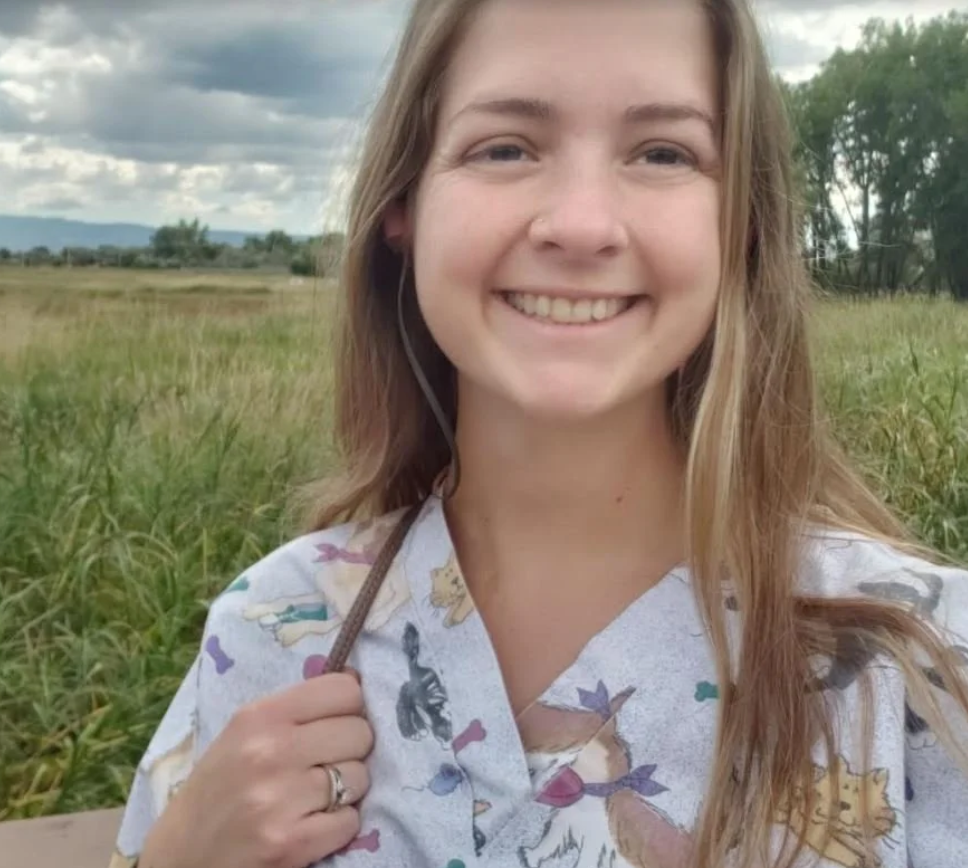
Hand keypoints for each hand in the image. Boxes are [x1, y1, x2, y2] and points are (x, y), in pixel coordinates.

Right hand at [138, 671, 372, 867]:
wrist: (180, 857)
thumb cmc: (218, 788)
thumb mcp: (243, 733)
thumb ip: (295, 709)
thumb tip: (356, 680)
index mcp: (259, 716)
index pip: (344, 690)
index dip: (350, 707)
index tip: (337, 721)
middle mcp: (270, 751)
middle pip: (360, 732)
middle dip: (350, 749)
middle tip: (324, 764)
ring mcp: (280, 799)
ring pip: (360, 777)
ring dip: (346, 789)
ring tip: (313, 796)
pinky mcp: (291, 843)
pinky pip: (351, 820)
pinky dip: (339, 824)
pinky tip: (311, 824)